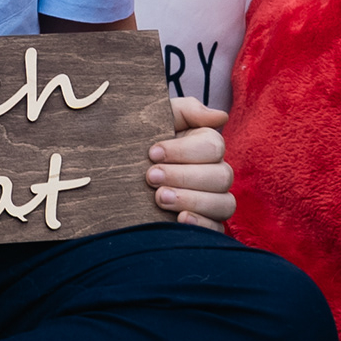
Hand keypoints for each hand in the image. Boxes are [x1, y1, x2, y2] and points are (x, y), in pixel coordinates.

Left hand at [150, 98, 235, 229]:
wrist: (116, 174)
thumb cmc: (140, 144)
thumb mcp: (157, 119)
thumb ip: (187, 110)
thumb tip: (220, 117)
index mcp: (207, 146)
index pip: (214, 147)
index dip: (184, 151)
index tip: (152, 153)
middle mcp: (216, 174)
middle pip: (221, 176)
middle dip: (184, 176)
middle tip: (151, 177)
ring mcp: (214, 202)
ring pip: (224, 203)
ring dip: (192, 200)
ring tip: (160, 198)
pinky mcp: (206, 226)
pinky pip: (217, 230)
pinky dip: (201, 225)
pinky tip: (179, 219)